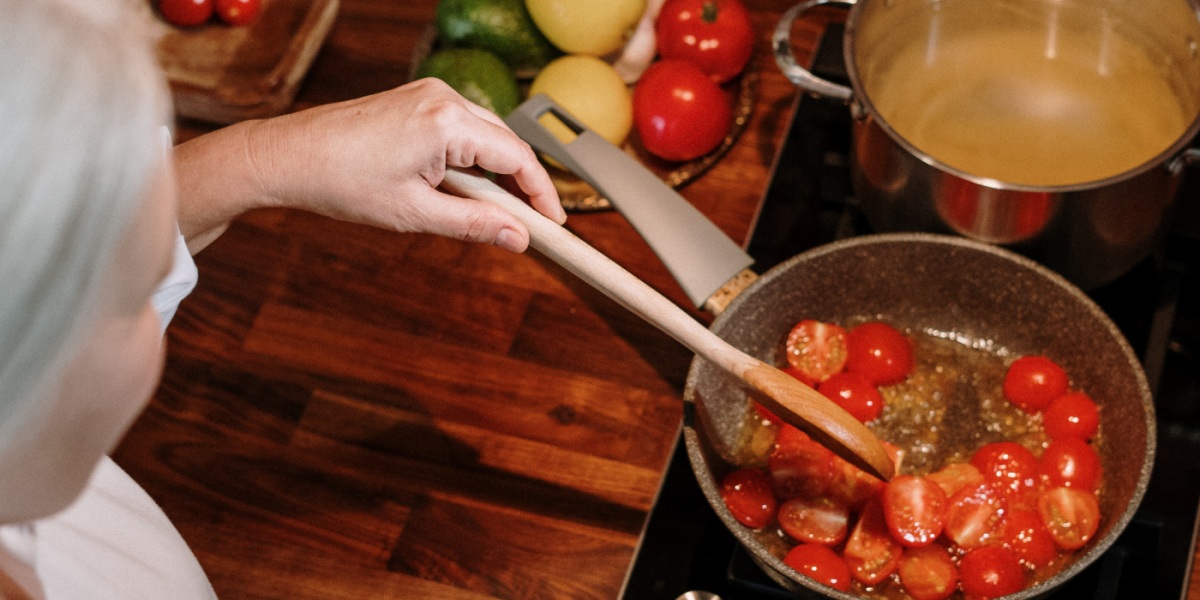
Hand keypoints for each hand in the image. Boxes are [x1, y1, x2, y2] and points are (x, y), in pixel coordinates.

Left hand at [175, 78, 564, 252]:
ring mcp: (428, 93)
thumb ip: (475, 224)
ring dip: (495, 173)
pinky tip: (464, 189)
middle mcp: (443, 96)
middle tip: (530, 227)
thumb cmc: (340, 182)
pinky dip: (471, 159)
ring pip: (485, 135)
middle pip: (506, 143)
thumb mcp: (415, 214)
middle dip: (521, 186)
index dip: (541, 193)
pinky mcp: (415, 98)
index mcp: (447, 121)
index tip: (553, 223)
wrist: (287, 156)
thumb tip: (518, 239)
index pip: (518, 157)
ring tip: (494, 214)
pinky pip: (461, 128)